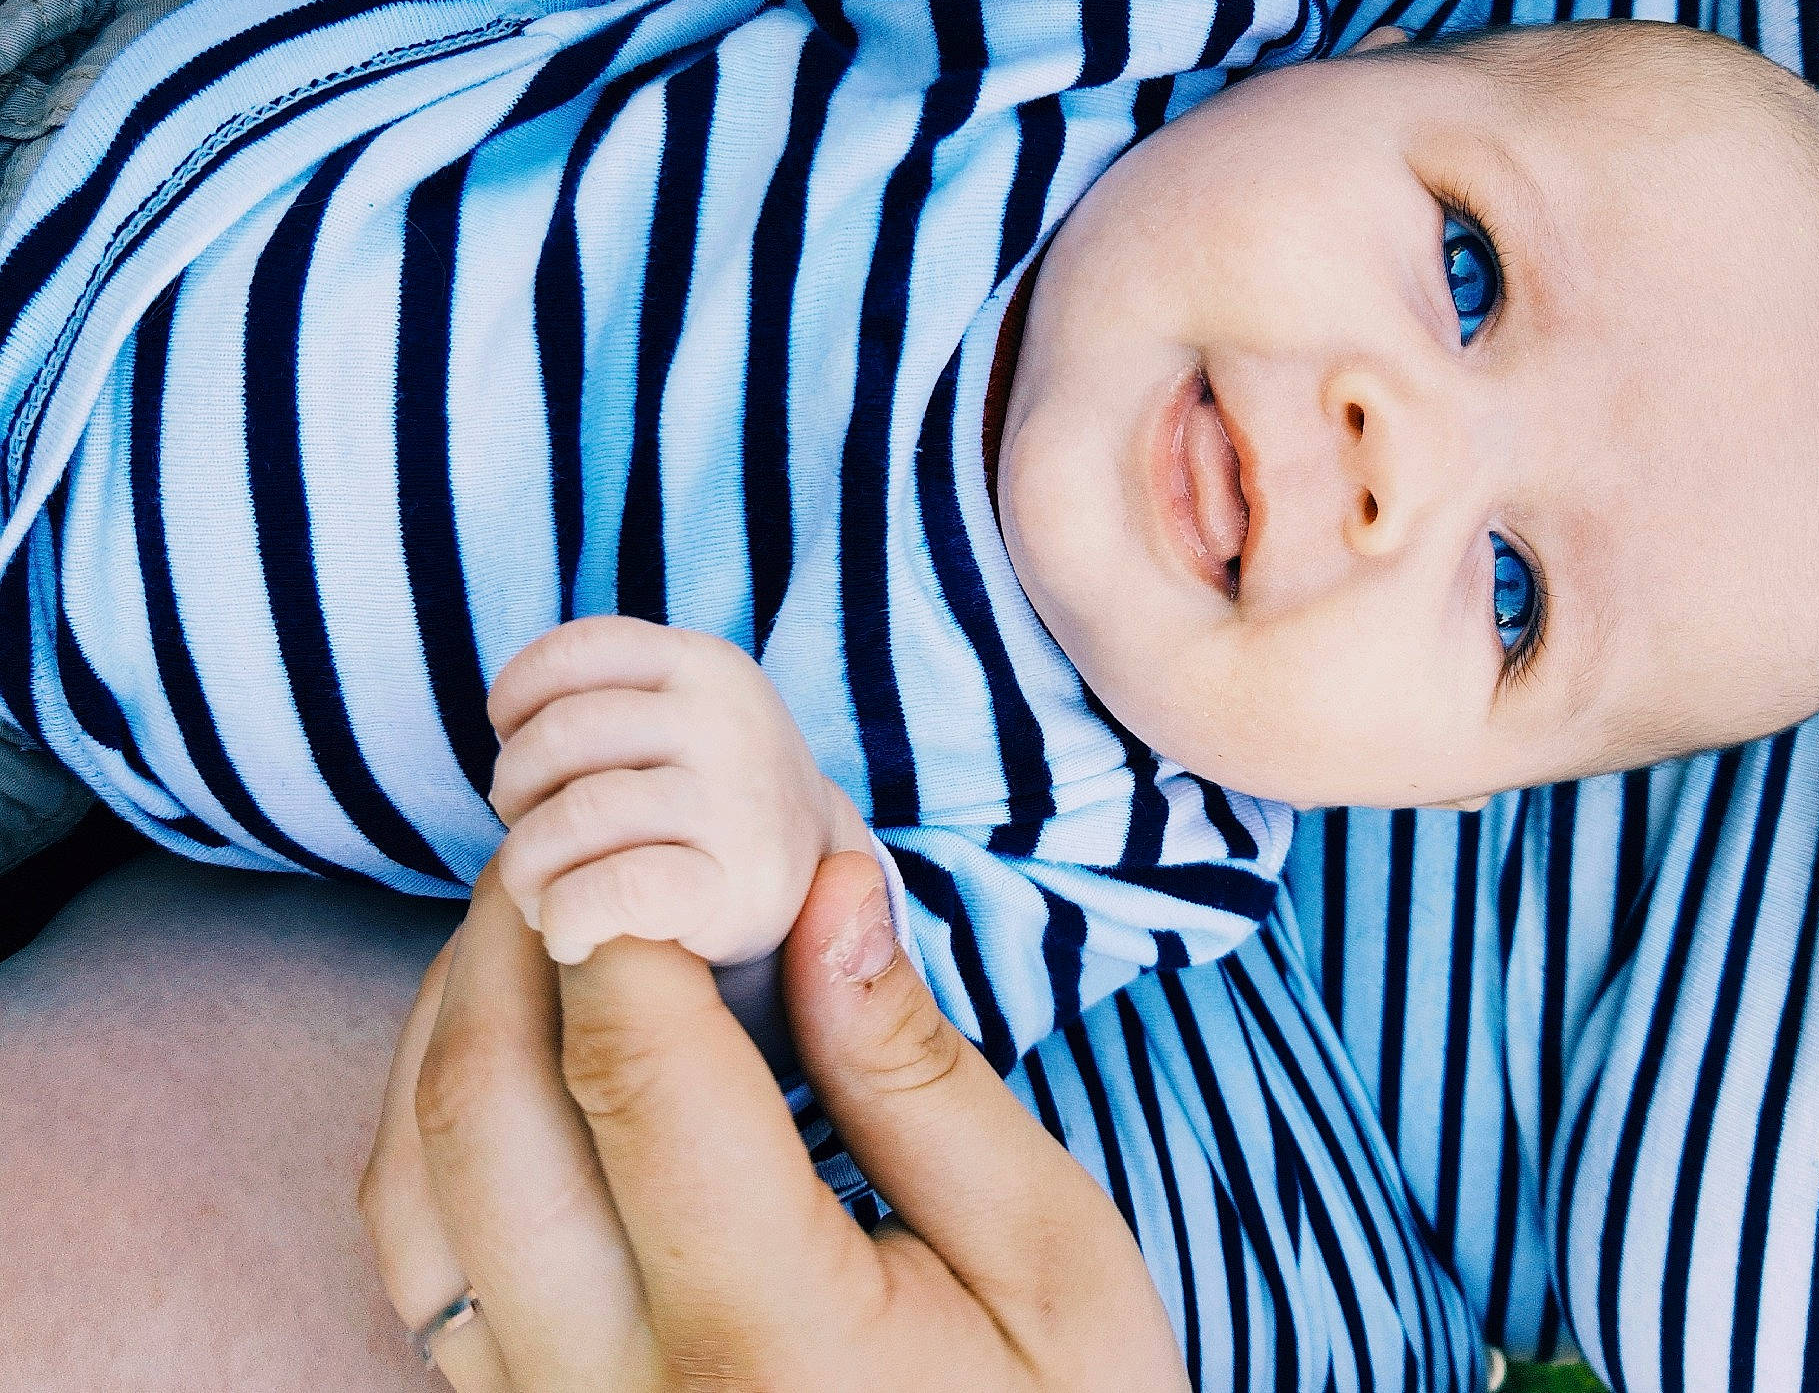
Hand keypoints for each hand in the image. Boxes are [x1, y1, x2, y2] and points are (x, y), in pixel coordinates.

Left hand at [360, 851, 1189, 1391]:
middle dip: (509, 942)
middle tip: (569, 844)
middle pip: (485, 1116)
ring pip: (415, 1191)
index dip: (623, 914)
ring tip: (530, 928)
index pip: (640, 1074)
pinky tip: (507, 1057)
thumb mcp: (1052, 1258)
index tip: (649, 829)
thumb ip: (924, 1077)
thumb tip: (829, 889)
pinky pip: (419, 1268)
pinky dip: (434, 1131)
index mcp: (767, 1340)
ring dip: (449, 1026)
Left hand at [488, 616, 869, 967]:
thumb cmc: (703, 794)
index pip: (575, 652)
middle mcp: (728, 722)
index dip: (516, 699)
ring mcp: (736, 804)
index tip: (516, 745)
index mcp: (706, 665)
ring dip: (527, 868)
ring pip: (575, 817)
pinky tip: (571, 937)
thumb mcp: (673, 713)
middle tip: (529, 833)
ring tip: (539, 893)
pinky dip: (564, 919)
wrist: (808, 877)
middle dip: (514, 792)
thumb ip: (600, 700)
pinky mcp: (734, 888)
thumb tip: (508, 735)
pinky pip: (611, 890)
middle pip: (559, 736)